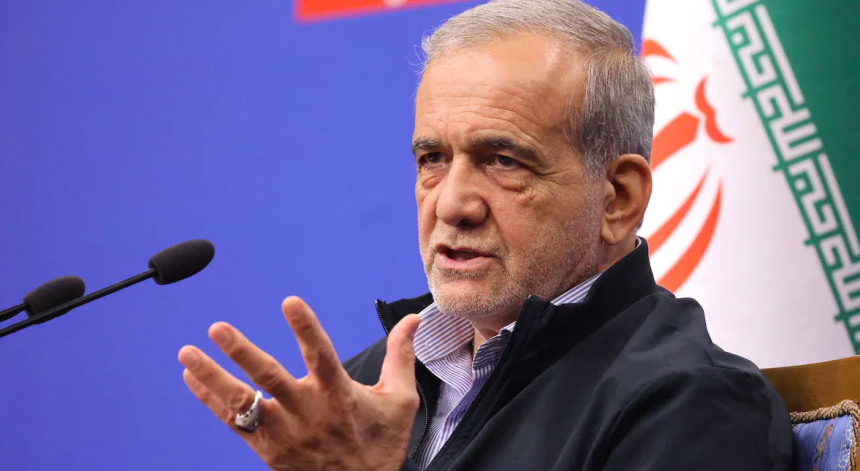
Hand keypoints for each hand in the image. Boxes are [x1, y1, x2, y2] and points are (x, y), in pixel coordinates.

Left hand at [178, 296, 420, 470]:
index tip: (289, 302)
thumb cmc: (381, 445)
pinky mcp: (268, 449)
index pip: (321, 354)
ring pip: (242, 402)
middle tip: (218, 329)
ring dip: (212, 376)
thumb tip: (413, 319)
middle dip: (240, 353)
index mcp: (339, 396)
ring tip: (187, 353)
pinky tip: (192, 377)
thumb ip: (400, 355)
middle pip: (269, 378)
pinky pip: (234, 423)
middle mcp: (307, 412)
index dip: (305, 328)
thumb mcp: (400, 400)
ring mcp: (283, 433)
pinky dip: (211, 400)